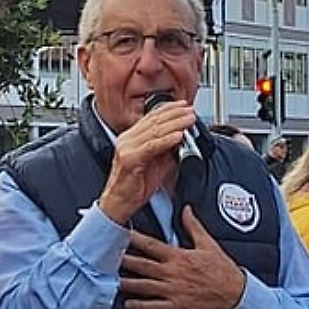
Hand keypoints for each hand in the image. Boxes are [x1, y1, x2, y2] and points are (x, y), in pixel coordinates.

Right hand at [99, 101, 196, 224]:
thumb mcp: (156, 163)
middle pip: (154, 121)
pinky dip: (167, 140)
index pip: (151, 117)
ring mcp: (127, 148)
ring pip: (154, 131)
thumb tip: (182, 138)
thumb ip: (167, 149)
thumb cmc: (134, 186)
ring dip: (175, 124)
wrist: (119, 203)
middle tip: (190, 111)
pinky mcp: (129, 159)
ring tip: (188, 120)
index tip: (184, 105)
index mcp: (131, 137)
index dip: (169, 109)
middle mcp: (127, 139)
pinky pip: (151, 146)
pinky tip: (178, 136)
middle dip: (175, 114)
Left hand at [120, 206, 246, 308]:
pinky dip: (140, 306)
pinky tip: (128, 305)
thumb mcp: (209, 244)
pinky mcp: (176, 306)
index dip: (133, 239)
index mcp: (178, 257)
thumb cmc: (223, 271)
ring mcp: (173, 290)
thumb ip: (193, 226)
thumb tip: (186, 210)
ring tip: (111, 280)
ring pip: (144, 286)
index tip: (120, 233)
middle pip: (141, 265)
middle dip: (123, 260)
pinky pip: (154, 306)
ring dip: (126, 283)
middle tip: (106, 257)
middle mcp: (172, 273)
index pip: (150, 245)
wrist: (236, 295)